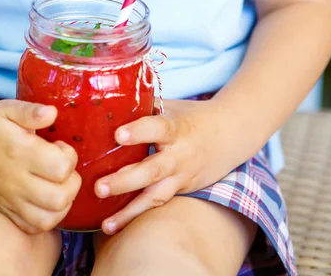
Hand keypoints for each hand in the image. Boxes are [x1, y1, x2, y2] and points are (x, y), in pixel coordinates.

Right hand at [0, 99, 81, 233]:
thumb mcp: (8, 108)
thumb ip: (31, 111)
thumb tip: (53, 113)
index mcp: (19, 153)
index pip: (61, 167)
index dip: (69, 156)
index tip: (60, 146)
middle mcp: (15, 180)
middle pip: (59, 198)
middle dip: (72, 182)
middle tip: (63, 167)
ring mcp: (10, 198)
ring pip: (48, 218)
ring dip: (63, 203)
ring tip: (59, 184)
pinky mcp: (6, 209)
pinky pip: (32, 227)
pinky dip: (47, 218)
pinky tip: (47, 199)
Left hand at [94, 99, 245, 234]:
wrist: (231, 134)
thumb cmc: (191, 117)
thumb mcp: (171, 107)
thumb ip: (142, 108)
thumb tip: (105, 105)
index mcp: (176, 128)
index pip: (157, 129)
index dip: (138, 132)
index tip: (118, 135)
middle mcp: (179, 155)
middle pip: (152, 171)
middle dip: (125, 181)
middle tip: (99, 188)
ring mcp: (181, 176)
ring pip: (156, 196)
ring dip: (129, 212)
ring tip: (106, 224)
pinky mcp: (181, 191)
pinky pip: (158, 205)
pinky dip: (136, 216)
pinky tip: (114, 225)